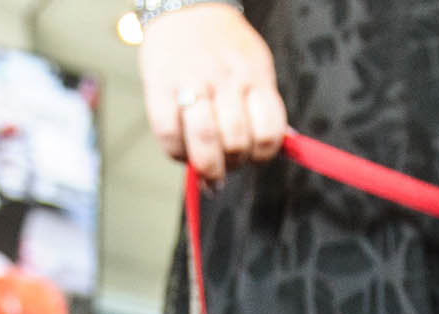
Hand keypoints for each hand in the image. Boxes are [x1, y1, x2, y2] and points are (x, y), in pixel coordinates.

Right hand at [138, 3, 286, 182]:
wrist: (185, 9)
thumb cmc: (223, 47)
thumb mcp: (254, 66)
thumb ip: (264, 105)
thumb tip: (278, 147)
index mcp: (254, 76)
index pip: (269, 133)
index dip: (262, 157)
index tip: (253, 160)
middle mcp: (225, 79)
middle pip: (235, 142)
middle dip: (232, 166)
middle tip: (226, 168)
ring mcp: (192, 83)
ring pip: (204, 141)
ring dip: (207, 168)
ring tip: (207, 172)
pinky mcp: (160, 87)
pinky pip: (169, 135)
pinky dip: (176, 154)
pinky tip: (183, 153)